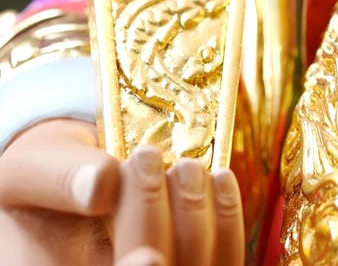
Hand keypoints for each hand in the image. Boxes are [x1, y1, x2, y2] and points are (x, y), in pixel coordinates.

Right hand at [0, 119, 244, 264]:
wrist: (79, 170)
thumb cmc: (51, 173)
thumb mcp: (34, 168)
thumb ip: (61, 180)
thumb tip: (100, 184)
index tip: (146, 256)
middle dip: (156, 226)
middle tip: (147, 158)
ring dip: (197, 220)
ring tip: (184, 165)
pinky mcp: (192, 262)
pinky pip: (223, 263)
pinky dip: (227, 224)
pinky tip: (219, 178)